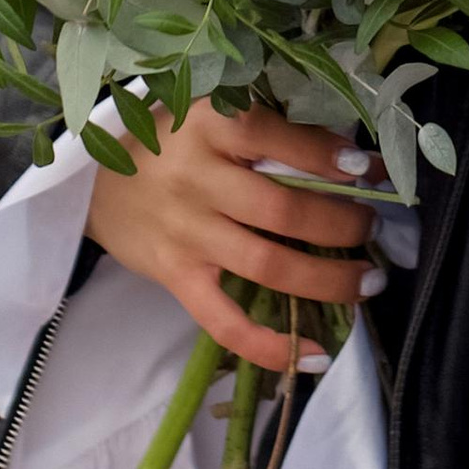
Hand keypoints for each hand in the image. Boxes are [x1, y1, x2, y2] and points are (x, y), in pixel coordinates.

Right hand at [84, 102, 374, 365]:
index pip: (273, 135)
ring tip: (370, 280)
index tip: (370, 167)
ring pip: (268, 265)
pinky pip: (225, 322)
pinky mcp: (177, 278)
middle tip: (373, 226)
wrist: (95, 183)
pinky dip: (270, 346)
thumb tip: (349, 155)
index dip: (327, 155)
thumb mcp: (210, 114)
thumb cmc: (171, 142)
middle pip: (281, 210)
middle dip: (341, 223)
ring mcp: (185, 233)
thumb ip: (267, 127)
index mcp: (207, 124)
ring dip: (329, 280)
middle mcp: (195, 179)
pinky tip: (315, 354)